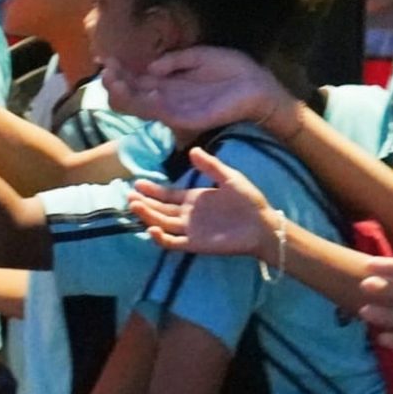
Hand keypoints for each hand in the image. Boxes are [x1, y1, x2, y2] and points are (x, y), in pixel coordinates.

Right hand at [100, 47, 294, 135]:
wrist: (258, 87)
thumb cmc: (231, 70)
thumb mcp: (198, 56)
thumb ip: (174, 60)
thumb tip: (149, 68)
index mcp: (167, 84)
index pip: (133, 81)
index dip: (117, 71)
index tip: (105, 58)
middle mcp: (165, 98)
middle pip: (128, 96)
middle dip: (113, 83)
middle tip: (107, 70)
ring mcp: (173, 110)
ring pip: (137, 107)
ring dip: (122, 94)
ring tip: (115, 79)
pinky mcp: (186, 118)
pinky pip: (160, 113)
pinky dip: (148, 103)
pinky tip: (145, 90)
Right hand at [127, 147, 273, 258]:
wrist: (263, 226)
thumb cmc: (249, 201)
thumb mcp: (230, 177)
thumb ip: (210, 165)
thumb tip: (191, 149)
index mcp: (194, 199)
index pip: (167, 194)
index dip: (152, 190)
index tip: (137, 183)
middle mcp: (187, 215)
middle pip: (159, 209)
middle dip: (143, 203)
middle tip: (129, 196)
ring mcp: (190, 230)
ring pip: (161, 223)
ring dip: (147, 216)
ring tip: (135, 206)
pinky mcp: (195, 244)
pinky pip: (173, 242)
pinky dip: (160, 238)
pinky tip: (151, 228)